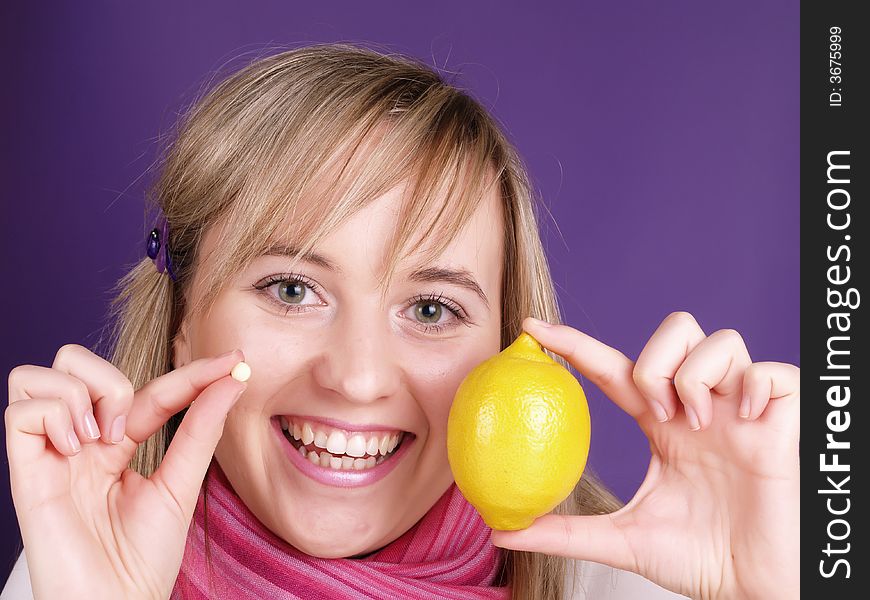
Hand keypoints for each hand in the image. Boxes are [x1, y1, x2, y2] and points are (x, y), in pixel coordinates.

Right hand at [5, 345, 246, 599]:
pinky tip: (75, 450)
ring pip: (39, 375)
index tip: (234, 362)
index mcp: (117, 447)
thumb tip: (232, 379)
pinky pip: (20, 410)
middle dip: (109, 379)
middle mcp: (81, 444)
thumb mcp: (181, 484)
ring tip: (98, 440)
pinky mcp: (26, 472)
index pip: (149, 389)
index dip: (191, 372)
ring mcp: (51, 455)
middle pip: (74, 362)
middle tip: (127, 431)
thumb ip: (201, 429)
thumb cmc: (144, 560)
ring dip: (79, 394)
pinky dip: (53, 416)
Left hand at [490, 313, 798, 599]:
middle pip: (677, 329)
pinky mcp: (782, 419)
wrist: (755, 588)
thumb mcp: (624, 540)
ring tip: (699, 424)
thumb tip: (502, 532)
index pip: (616, 368)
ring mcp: (742, 408)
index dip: (575, 344)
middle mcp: (701, 406)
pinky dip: (756, 386)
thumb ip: (566, 532)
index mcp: (664, 424)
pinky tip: (748, 420)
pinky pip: (772, 372)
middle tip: (658, 414)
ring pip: (720, 341)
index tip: (531, 328)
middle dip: (657, 361)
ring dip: (697, 377)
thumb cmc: (699, 559)